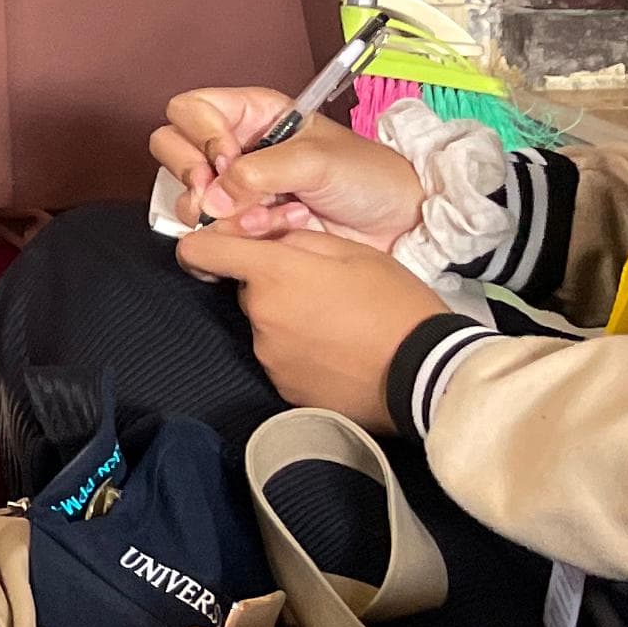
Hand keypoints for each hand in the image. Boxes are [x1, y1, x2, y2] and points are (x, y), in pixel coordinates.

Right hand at [153, 86, 428, 248]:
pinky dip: (234, 237)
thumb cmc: (368, 177)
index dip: (199, 133)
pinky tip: (272, 234)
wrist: (397, 226)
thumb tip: (210, 199)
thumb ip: (260, 172)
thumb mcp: (317, 160)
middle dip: (192, 174)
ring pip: (186, 195)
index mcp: (252, 115)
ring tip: (267, 220)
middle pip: (172, 147)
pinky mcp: (242, 226)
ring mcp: (234, 189)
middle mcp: (235, 148)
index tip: (226, 159)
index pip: (191, 109)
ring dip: (220, 212)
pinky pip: (210, 233)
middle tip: (218, 195)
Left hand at [173, 225, 441, 427]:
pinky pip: (282, 358)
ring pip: (266, 325)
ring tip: (338, 324)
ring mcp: (270, 356)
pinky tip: (338, 351)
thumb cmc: (396, 304)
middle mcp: (260, 316)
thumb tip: (269, 240)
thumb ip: (299, 239)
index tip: (218, 246)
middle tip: (321, 289)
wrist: (427, 372)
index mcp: (273, 274)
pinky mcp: (284, 387)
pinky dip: (301, 352)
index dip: (204, 244)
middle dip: (274, 285)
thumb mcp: (355, 251)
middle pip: (248, 290)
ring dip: (289, 320)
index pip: (200, 252)